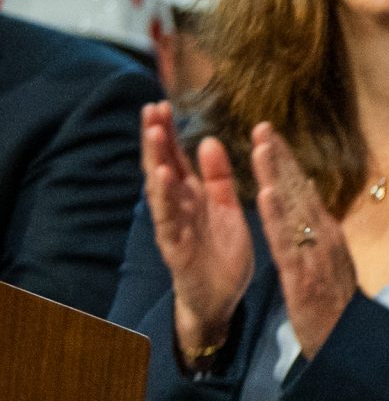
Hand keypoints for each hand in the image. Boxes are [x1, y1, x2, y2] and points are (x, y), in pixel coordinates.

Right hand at [140, 103, 252, 355]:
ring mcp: (173, 225)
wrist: (221, 296)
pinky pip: (168, 218)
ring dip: (156, 160)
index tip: (162, 104)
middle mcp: (177, 207)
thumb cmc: (221, 251)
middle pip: (162, 166)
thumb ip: (217, 177)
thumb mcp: (225, 207)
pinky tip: (162, 176)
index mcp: (192, 196)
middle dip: (155, 138)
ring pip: (160, 188)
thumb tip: (209, 139)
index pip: (175, 158)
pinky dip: (165, 196)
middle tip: (151, 108)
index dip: (168, 133)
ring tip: (154, 133)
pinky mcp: (175, 245)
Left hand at [249, 124, 359, 357]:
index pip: (305, 191)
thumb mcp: (331, 262)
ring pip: (293, 210)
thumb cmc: (335, 304)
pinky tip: (266, 194)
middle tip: (262, 127)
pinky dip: (276, 215)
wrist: (346, 342)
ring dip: (277, 177)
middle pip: (299, 192)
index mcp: (328, 234)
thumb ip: (320, 233)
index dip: (287, 162)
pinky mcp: (302, 274)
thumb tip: (311, 203)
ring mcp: (315, 254)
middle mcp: (325, 237)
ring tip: (261, 149)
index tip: (270, 136)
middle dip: (280, 159)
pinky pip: (287, 241)